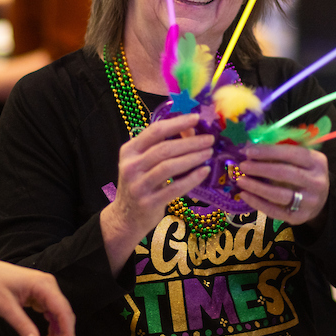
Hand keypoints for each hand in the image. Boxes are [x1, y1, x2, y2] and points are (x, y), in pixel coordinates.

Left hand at [0, 257, 76, 335]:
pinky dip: (51, 330)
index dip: (68, 333)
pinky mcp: (40, 296)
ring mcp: (45, 291)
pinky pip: (51, 315)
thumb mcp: (5, 307)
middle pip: (63, 315)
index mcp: (43, 285)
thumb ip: (22, 325)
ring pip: (58, 317)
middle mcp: (48, 286)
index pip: (62, 311)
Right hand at [100, 114, 212, 270]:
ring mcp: (138, 185)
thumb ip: (162, 146)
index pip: (154, 131)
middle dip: (190, 142)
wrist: (126, 217)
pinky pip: (174, 188)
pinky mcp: (148, 203)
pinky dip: (191, 179)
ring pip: (168, 167)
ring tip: (208, 153)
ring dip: (192, 158)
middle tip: (209, 139)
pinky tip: (204, 171)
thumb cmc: (140, 184)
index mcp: (129, 151)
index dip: (177, 123)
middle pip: (164, 149)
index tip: (196, 118)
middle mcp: (130, 166)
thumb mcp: (143, 162)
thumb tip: (191, 130)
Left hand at [237, 143, 329, 225]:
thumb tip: (248, 147)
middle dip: (260, 169)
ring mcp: (309, 202)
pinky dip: (257, 203)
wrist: (320, 200)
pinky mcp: (299, 217)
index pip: (292, 154)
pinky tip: (245, 195)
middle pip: (285, 173)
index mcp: (317, 162)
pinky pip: (275, 211)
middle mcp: (317, 182)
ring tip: (241, 180)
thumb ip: (277, 153)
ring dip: (257, 187)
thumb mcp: (299, 160)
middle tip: (243, 166)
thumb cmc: (304, 173)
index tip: (249, 151)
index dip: (268, 152)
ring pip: (279, 194)